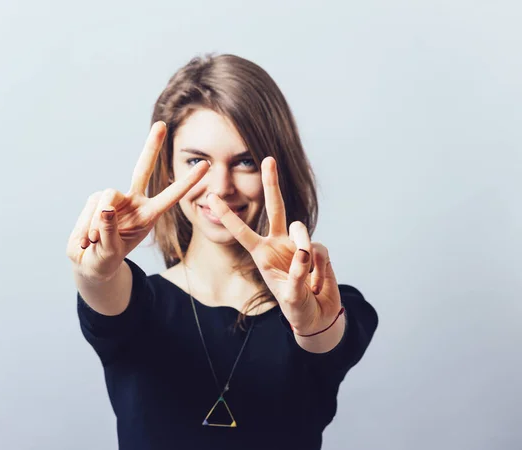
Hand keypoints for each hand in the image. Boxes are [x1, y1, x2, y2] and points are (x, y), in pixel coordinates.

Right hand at [66, 121, 209, 281]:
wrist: (90, 262)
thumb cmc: (106, 258)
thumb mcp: (111, 251)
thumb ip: (110, 231)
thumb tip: (105, 208)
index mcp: (149, 215)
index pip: (171, 195)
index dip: (187, 181)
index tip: (205, 164)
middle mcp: (134, 202)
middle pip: (142, 169)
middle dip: (151, 147)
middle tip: (161, 125)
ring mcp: (115, 200)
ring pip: (106, 199)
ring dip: (97, 224)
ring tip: (94, 243)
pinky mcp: (96, 200)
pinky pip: (91, 207)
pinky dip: (86, 225)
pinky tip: (86, 239)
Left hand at [205, 156, 341, 333]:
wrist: (316, 315)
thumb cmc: (295, 306)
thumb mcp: (290, 296)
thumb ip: (296, 275)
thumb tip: (305, 253)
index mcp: (263, 254)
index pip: (242, 231)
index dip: (228, 215)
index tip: (212, 197)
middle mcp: (279, 243)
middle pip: (276, 208)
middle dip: (272, 183)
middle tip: (268, 160)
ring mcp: (299, 245)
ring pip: (302, 230)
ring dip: (304, 249)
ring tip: (306, 273)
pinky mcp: (318, 251)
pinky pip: (320, 250)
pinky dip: (321, 267)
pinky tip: (318, 280)